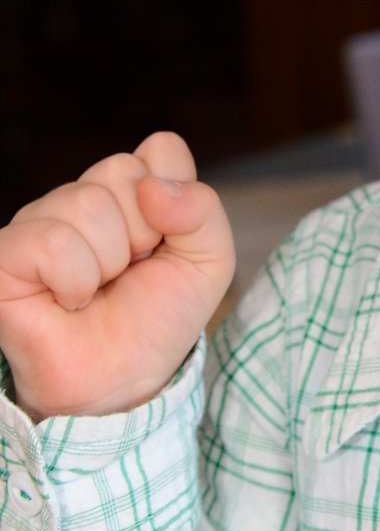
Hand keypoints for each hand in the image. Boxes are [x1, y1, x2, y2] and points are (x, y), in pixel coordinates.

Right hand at [0, 132, 234, 421]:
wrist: (121, 381)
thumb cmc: (157, 318)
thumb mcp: (209, 262)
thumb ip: (203, 211)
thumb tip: (154, 186)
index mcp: (130, 186)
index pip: (161, 149)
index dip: (176, 201)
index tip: (165, 245)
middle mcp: (81, 195)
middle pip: (122, 171)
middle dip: (141, 234)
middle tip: (128, 273)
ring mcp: (40, 220)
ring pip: (87, 203)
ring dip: (108, 262)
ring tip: (97, 290)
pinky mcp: (6, 255)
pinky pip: (51, 240)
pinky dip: (75, 279)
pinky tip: (69, 300)